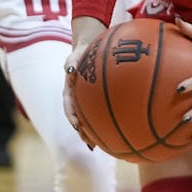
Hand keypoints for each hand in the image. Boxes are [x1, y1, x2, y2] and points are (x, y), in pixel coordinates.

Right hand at [63, 16, 108, 148]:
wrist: (89, 47)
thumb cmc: (82, 51)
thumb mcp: (75, 53)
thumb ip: (72, 61)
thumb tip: (70, 69)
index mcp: (70, 90)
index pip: (68, 106)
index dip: (72, 117)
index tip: (77, 126)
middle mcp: (78, 98)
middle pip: (79, 118)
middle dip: (84, 132)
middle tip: (91, 143)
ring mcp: (87, 100)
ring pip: (91, 118)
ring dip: (95, 131)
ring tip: (105, 144)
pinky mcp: (97, 99)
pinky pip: (104, 110)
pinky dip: (110, 119)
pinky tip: (123, 126)